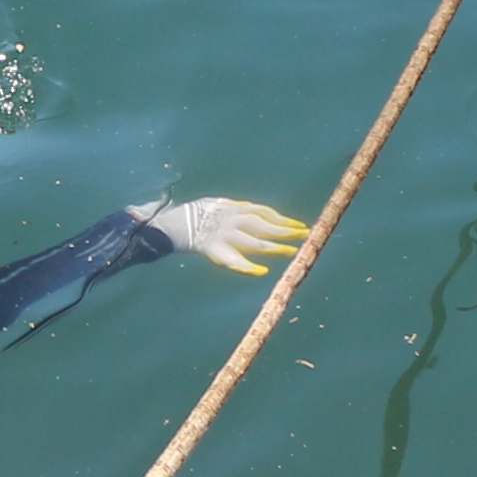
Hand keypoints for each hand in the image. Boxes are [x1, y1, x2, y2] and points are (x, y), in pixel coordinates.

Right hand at [134, 196, 309, 276]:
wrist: (171, 225)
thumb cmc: (196, 216)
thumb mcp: (216, 204)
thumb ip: (235, 207)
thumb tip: (253, 208)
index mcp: (233, 209)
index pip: (264, 213)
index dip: (282, 220)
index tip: (300, 227)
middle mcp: (231, 222)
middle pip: (263, 227)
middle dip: (285, 232)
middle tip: (304, 236)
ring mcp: (224, 237)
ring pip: (254, 243)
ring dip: (274, 248)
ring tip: (291, 253)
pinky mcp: (214, 251)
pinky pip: (233, 262)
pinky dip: (248, 267)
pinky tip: (261, 272)